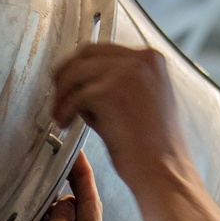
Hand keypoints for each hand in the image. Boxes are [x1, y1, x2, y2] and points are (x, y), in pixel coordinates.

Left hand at [53, 44, 189, 193]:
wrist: (163, 170)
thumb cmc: (152, 147)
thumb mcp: (137, 103)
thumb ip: (113, 86)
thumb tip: (79, 83)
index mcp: (150, 59)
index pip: (104, 50)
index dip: (80, 65)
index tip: (68, 82)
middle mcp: (140, 59)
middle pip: (87, 53)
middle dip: (66, 74)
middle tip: (57, 97)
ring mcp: (126, 72)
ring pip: (76, 71)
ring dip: (62, 94)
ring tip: (59, 115)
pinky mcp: (111, 91)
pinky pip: (75, 95)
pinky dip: (64, 109)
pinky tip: (64, 123)